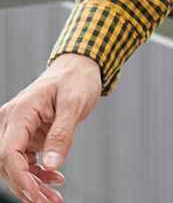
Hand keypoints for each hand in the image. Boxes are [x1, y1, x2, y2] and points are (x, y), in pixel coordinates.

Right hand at [0, 55, 101, 202]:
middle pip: (8, 164)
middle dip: (27, 186)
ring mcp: (17, 129)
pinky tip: (55, 181)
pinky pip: (24, 161)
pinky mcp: (25, 135)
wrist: (79, 68)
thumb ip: (62, 133)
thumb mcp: (75, 103)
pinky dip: (38, 175)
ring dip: (32, 185)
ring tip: (54, 198)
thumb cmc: (77, 80)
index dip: (19, 178)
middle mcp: (12, 121)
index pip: (8, 152)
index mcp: (20, 111)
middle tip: (51, 202)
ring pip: (15, 166)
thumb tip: (52, 165)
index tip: (36, 196)